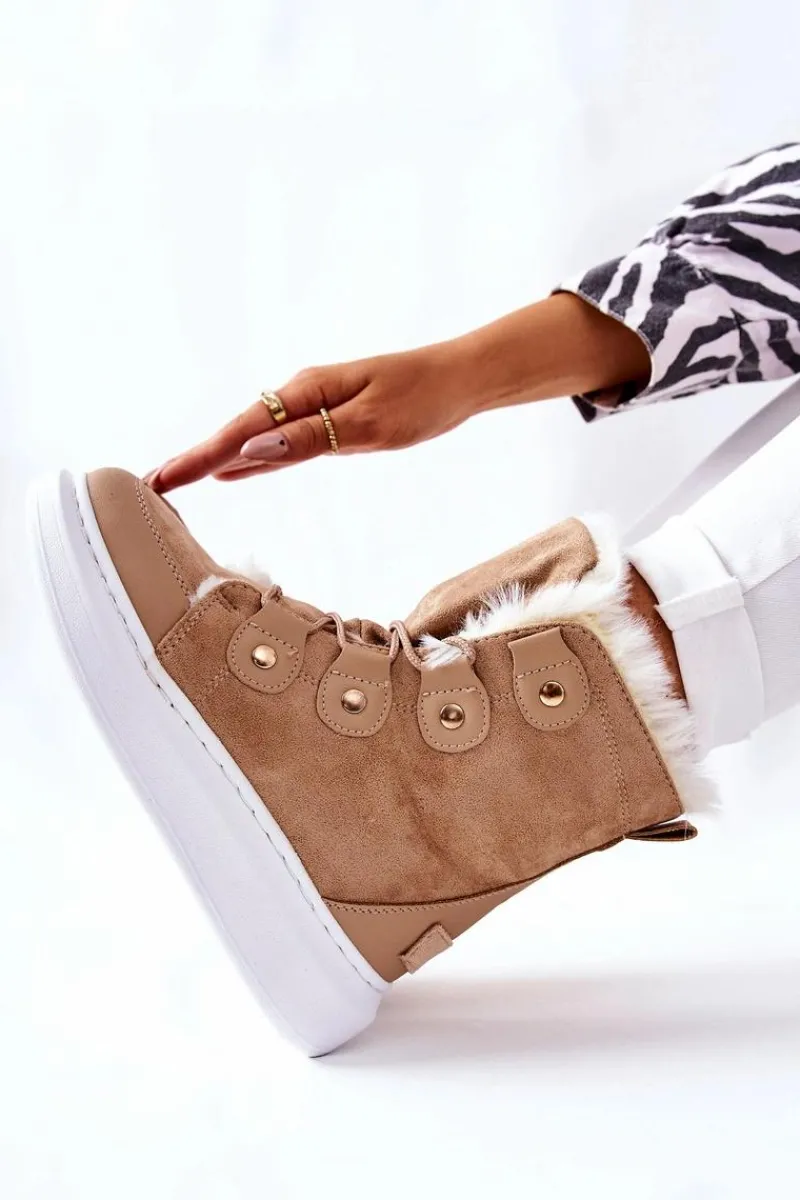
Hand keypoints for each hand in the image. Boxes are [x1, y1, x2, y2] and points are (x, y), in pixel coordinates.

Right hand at [146, 342, 480, 492]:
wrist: (462, 378)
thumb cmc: (424, 399)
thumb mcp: (370, 424)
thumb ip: (311, 439)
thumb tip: (253, 450)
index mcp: (308, 392)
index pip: (243, 430)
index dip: (201, 456)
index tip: (164, 478)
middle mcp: (304, 396)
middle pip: (239, 433)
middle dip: (195, 457)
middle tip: (153, 483)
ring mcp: (315, 407)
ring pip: (255, 438)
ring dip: (216, 458)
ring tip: (178, 478)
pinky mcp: (329, 418)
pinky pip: (280, 442)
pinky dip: (251, 457)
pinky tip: (233, 469)